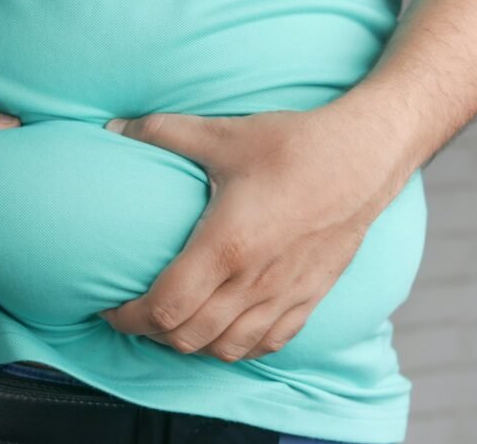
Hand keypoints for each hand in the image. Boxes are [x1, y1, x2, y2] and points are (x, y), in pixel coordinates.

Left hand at [98, 102, 408, 361]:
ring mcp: (285, 295)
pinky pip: (268, 344)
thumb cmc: (293, 146)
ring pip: (226, 349)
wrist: (366, 156)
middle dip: (151, 334)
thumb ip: (161, 132)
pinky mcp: (310, 298)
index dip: (129, 318)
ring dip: (191, 344)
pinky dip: (237, 347)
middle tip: (135, 314)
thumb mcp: (222, 134)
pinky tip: (224, 329)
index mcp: (226, 246)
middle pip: (188, 338)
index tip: (110, 308)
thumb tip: (112, 128)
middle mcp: (254, 282)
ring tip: (174, 324)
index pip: (165, 308)